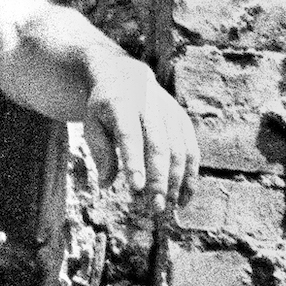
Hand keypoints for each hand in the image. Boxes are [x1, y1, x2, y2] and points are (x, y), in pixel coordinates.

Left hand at [84, 50, 198, 219]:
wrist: (125, 76)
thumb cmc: (104, 108)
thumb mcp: (93, 124)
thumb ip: (101, 152)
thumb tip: (107, 185)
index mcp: (123, 105)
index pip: (130, 135)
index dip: (134, 161)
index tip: (136, 188)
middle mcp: (151, 107)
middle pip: (159, 146)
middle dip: (159, 179)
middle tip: (155, 208)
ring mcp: (171, 113)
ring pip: (179, 151)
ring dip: (176, 182)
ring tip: (167, 209)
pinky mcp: (183, 121)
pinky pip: (192, 152)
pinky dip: (190, 177)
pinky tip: (183, 200)